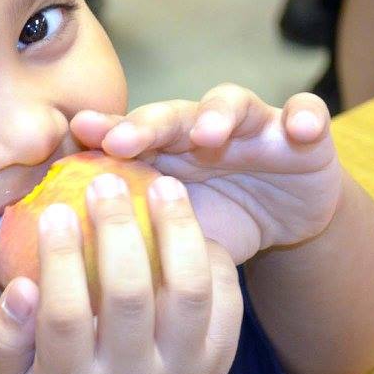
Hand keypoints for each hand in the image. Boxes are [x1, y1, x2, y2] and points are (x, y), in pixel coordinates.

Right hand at [0, 173, 242, 373]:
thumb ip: (3, 338)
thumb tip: (20, 287)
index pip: (65, 318)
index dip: (59, 259)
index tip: (54, 209)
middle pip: (130, 299)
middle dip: (116, 230)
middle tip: (105, 182)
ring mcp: (184, 373)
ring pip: (190, 294)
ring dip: (178, 231)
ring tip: (163, 185)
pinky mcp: (221, 360)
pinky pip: (226, 299)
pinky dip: (212, 256)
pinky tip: (190, 222)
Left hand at [70, 83, 343, 263]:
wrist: (284, 224)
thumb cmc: (214, 227)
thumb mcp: (172, 239)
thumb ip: (132, 239)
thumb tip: (68, 269)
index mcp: (161, 153)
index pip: (128, 135)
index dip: (105, 131)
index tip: (81, 132)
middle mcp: (199, 130)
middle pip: (170, 115)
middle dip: (146, 124)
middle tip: (124, 140)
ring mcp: (249, 125)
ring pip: (230, 104)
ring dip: (217, 114)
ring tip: (207, 134)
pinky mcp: (299, 131)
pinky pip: (305, 112)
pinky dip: (305, 115)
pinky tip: (303, 128)